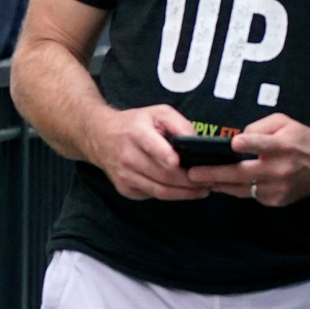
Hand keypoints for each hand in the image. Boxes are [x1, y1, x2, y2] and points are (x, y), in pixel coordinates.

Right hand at [88, 103, 209, 201]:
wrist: (99, 136)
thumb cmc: (134, 123)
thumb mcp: (157, 113)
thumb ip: (179, 124)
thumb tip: (196, 142)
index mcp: (136, 133)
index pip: (150, 145)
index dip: (164, 154)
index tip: (177, 161)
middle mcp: (127, 155)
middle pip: (163, 174)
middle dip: (189, 181)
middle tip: (210, 182)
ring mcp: (124, 174)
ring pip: (160, 190)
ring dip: (185, 193)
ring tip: (203, 190)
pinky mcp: (125, 188)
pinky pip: (153, 195)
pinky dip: (172, 195)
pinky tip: (185, 191)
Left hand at [188, 113, 309, 205]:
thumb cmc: (302, 139)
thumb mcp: (284, 122)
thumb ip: (259, 128)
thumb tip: (237, 141)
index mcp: (284, 146)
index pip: (264, 145)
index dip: (249, 144)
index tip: (234, 143)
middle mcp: (281, 169)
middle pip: (243, 173)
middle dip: (215, 173)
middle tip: (193, 174)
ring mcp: (279, 187)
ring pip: (242, 189)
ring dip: (219, 185)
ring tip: (200, 181)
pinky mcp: (278, 200)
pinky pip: (251, 195)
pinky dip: (237, 189)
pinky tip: (224, 184)